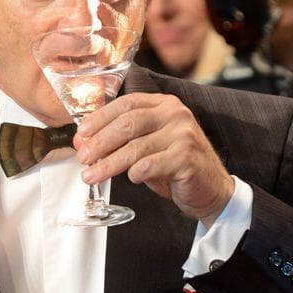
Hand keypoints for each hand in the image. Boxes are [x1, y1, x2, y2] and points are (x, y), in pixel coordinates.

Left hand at [73, 93, 234, 227]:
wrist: (210, 189)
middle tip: (83, 157)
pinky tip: (130, 179)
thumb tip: (84, 142)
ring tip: (91, 175)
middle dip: (100, 142)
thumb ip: (121, 141)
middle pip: (128, 123)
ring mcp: (183, 134)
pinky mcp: (187, 157)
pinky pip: (150, 164)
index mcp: (164, 105)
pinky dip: (135, 173)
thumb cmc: (175, 167)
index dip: (101, 117)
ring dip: (109, 163)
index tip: (82, 133)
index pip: (127, 104)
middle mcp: (175, 114)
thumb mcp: (148, 147)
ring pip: (135, 147)